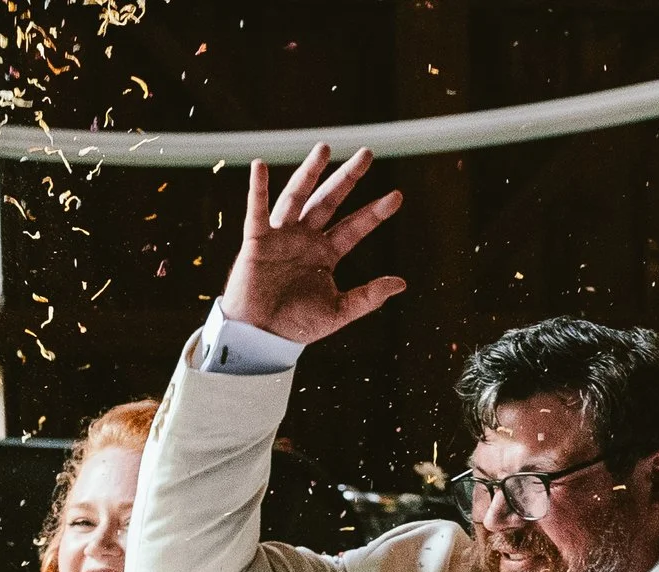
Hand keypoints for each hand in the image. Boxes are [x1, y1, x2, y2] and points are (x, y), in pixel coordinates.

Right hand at [219, 143, 406, 345]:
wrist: (261, 337)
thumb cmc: (296, 326)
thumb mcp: (338, 312)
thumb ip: (368, 297)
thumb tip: (401, 283)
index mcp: (326, 254)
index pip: (355, 227)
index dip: (375, 213)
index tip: (397, 196)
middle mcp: (306, 239)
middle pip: (330, 201)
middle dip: (347, 178)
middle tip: (367, 154)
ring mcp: (282, 236)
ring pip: (298, 197)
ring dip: (310, 172)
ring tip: (324, 148)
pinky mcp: (256, 241)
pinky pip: (257, 211)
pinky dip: (258, 189)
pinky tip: (260, 167)